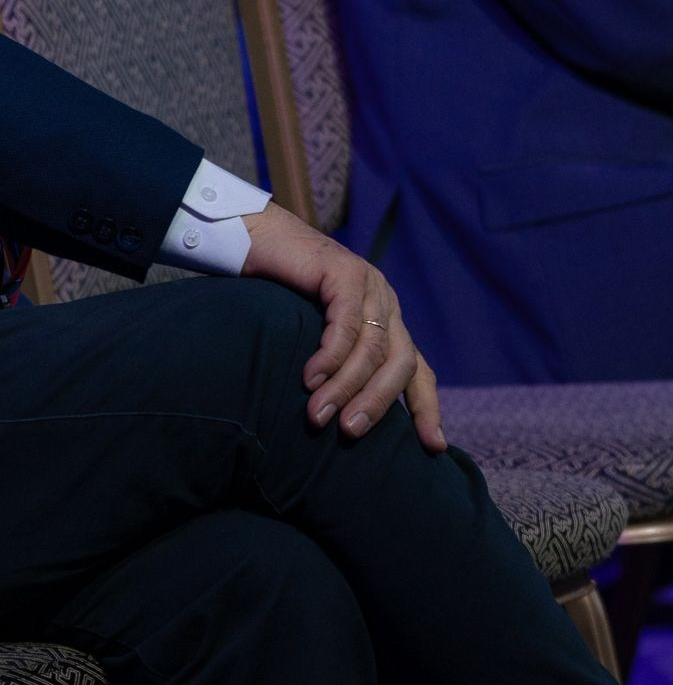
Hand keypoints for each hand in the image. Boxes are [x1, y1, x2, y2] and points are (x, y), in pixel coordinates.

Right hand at [241, 202, 445, 452]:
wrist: (254, 237)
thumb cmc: (278, 292)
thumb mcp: (313, 336)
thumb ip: (335, 364)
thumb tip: (340, 418)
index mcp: (386, 320)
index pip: (418, 370)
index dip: (426, 408)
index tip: (432, 447)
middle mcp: (385, 302)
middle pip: (401, 364)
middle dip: (378, 404)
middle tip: (350, 432)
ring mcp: (369, 284)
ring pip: (372, 349)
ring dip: (345, 387)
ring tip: (319, 415)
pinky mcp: (344, 272)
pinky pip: (346, 324)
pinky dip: (330, 356)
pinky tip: (310, 378)